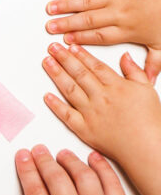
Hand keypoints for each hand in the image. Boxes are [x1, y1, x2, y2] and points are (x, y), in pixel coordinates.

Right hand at [6, 146, 144, 194]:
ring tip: (61, 155)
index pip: (35, 193)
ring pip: (84, 177)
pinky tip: (92, 159)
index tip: (23, 157)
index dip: (27, 170)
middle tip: (38, 150)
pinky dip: (102, 168)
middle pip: (57, 180)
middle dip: (44, 160)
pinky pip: (112, 185)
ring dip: (70, 161)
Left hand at [43, 42, 160, 194]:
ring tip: (47, 62)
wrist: (146, 148)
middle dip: (64, 58)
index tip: (70, 46)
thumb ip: (134, 71)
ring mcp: (91, 113)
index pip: (94, 66)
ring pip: (70, 89)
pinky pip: (66, 114)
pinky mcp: (84, 129)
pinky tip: (46, 96)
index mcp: (116, 86)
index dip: (81, 54)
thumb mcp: (147, 90)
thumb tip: (124, 56)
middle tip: (52, 48)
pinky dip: (55, 105)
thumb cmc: (149, 122)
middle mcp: (101, 97)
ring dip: (56, 74)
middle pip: (79, 73)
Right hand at [45, 0, 160, 80]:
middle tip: (50, 26)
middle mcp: (119, 12)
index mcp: (128, 29)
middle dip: (66, 24)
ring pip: (88, 0)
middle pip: (88, 20)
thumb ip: (153, 63)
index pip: (98, 36)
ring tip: (52, 7)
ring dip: (68, 3)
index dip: (80, 39)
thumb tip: (148, 81)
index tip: (66, 41)